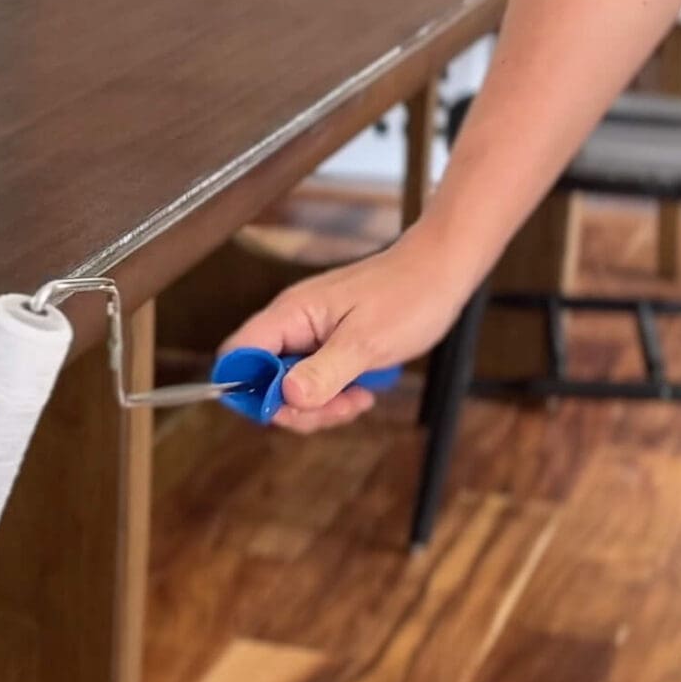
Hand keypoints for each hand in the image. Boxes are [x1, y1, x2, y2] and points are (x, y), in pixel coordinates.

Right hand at [219, 232, 475, 434]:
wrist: (441, 272)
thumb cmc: (408, 296)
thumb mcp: (366, 342)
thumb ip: (323, 372)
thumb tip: (285, 397)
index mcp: (290, 315)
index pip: (239, 355)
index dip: (250, 389)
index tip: (287, 409)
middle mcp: (293, 325)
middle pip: (263, 380)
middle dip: (296, 406)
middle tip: (338, 407)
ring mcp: (311, 336)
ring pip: (291, 387)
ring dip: (320, 405)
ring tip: (357, 399)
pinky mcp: (330, 346)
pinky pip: (316, 382)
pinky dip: (335, 396)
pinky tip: (363, 391)